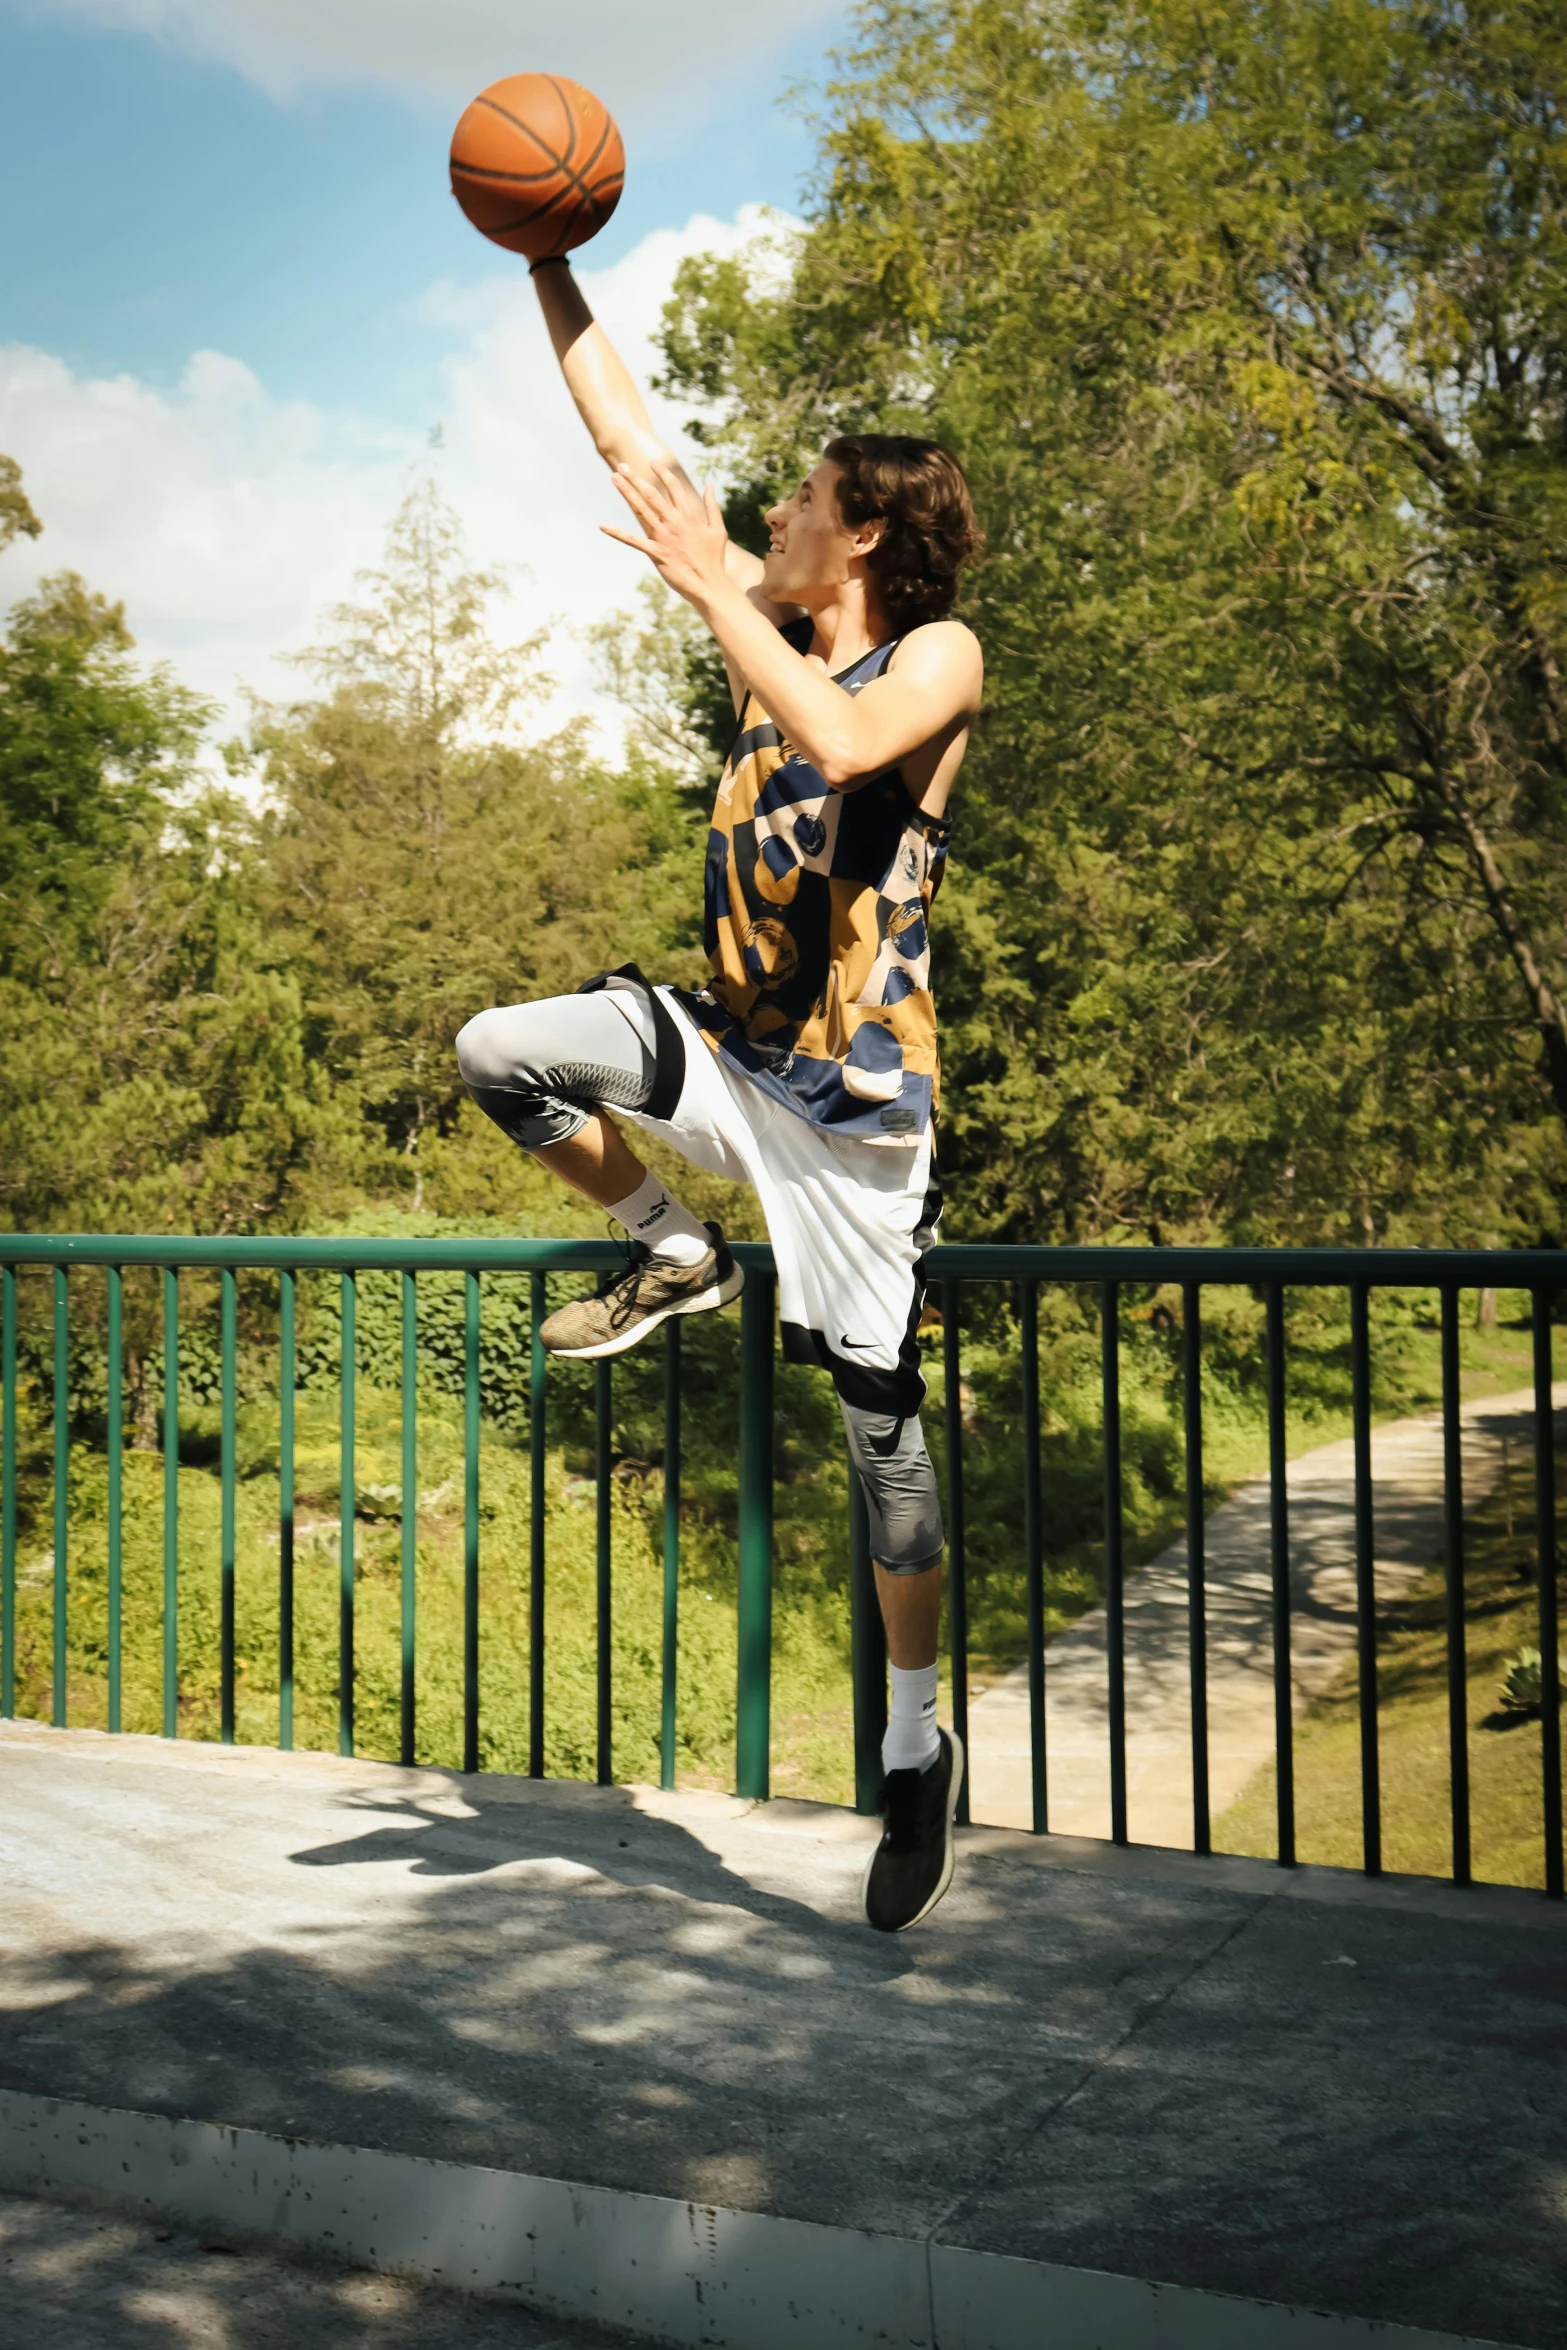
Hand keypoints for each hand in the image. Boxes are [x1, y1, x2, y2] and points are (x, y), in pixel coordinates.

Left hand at [601, 461, 730, 607]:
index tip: (652, 462)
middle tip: (622, 466)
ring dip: (626, 492)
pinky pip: (633, 541)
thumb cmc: (714, 559)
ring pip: (641, 510)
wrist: (709, 585)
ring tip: (614, 478)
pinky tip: (603, 526)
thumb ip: (712, 506)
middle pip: (652, 494)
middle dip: (636, 478)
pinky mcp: (656, 553)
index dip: (663, 473)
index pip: (674, 487)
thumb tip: (709, 486)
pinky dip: (617, 533)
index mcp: (689, 516)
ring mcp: (664, 537)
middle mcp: (674, 523)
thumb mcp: (718, 529)